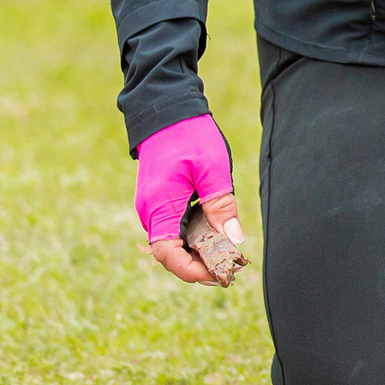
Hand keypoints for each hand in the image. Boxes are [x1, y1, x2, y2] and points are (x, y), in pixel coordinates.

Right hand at [134, 114, 244, 286]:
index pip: (167, 255)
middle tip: (230, 265)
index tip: (218, 274)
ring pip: (172, 240)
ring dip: (196, 249)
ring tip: (226, 250)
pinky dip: (192, 234)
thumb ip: (221, 205)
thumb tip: (234, 240)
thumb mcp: (212, 169)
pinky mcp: (158, 199)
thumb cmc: (189, 134)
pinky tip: (214, 230)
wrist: (167, 109)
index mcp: (159, 207)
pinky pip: (173, 226)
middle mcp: (149, 211)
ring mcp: (152, 205)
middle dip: (198, 263)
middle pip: (170, 252)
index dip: (191, 271)